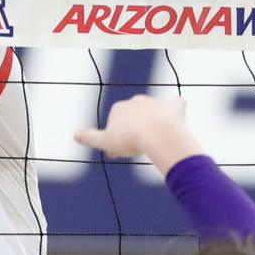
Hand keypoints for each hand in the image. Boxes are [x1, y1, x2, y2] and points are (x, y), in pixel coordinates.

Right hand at [73, 95, 203, 175]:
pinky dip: (176, 107)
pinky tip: (178, 106)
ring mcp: (155, 103)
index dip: (115, 139)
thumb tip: (75, 135)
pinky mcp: (173, 107)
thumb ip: (90, 137)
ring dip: (152, 122)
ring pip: (152, 112)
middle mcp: (136, 101)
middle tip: (135, 150)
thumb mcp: (104, 141)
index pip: (114, 123)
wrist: (158, 135)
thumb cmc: (131, 139)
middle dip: (133, 131)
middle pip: (133, 118)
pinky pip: (175, 104)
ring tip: (154, 142)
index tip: (117, 153)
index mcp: (119, 108)